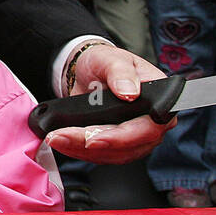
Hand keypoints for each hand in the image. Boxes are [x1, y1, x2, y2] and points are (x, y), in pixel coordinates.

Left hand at [44, 43, 173, 162]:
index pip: (148, 127)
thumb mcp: (111, 59)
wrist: (90, 73)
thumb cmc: (105, 63)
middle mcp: (153, 123)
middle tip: (62, 136)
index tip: (93, 138)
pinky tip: (62, 142)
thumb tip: (129, 93)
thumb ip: (121, 72)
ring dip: (81, 150)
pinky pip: (102, 156)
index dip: (122, 137)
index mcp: (160, 99)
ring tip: (56, 138)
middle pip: (129, 146)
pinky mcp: (120, 145)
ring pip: (113, 155)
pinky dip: (79, 152)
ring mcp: (137, 137)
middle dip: (92, 144)